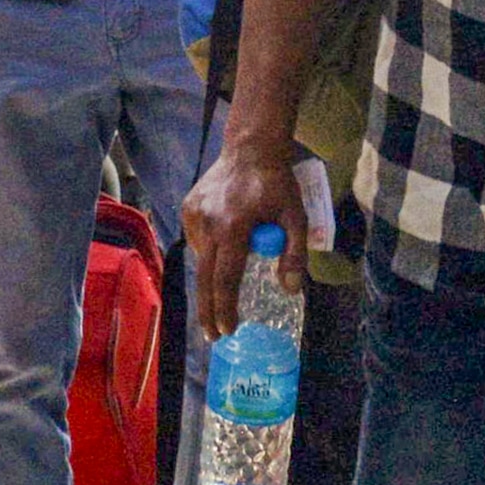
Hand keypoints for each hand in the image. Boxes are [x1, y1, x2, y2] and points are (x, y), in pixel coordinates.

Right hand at [182, 139, 307, 339]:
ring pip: (203, 260)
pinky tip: (225, 235)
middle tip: (213, 336)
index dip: (226, 308)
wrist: (250, 148)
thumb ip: (294, 254)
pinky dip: (211, 249)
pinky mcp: (187, 209)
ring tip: (237, 252)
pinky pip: (199, 242)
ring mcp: (193, 215)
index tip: (227, 330)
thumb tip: (290, 290)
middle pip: (205, 279)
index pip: (226, 279)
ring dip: (216, 271)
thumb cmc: (277, 184)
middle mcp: (208, 223)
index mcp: (234, 226)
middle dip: (209, 311)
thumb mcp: (296, 217)